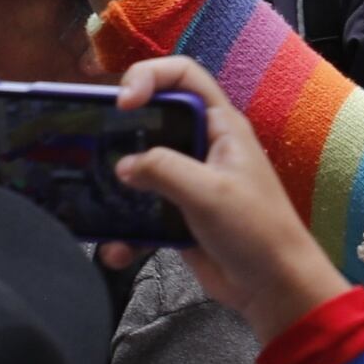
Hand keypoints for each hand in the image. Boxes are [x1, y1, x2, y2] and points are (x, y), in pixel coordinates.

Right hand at [101, 58, 348, 339]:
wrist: (273, 286)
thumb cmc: (257, 231)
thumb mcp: (209, 192)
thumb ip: (164, 170)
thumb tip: (124, 165)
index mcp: (221, 127)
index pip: (184, 77)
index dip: (150, 77)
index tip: (123, 102)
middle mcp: (204, 147)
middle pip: (153, 121)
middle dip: (119, 132)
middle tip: (90, 148)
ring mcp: (189, 182)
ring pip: (140, 170)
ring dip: (116, 189)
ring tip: (93, 202)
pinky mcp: (178, 216)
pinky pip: (140, 214)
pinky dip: (124, 231)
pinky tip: (117, 250)